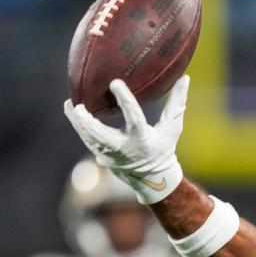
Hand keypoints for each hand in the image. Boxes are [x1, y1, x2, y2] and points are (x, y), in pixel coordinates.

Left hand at [63, 76, 189, 203]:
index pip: (134, 118)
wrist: (152, 178)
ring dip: (78, 123)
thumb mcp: (173, 128)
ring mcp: (111, 156)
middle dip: (88, 123)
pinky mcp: (103, 157)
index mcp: (142, 139)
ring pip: (90, 139)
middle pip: (102, 136)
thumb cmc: (163, 148)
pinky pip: (88, 140)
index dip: (124, 101)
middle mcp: (125, 149)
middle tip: (78, 106)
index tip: (114, 82)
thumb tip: (185, 78)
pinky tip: (72, 111)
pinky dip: (80, 127)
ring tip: (69, 104)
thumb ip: (177, 104)